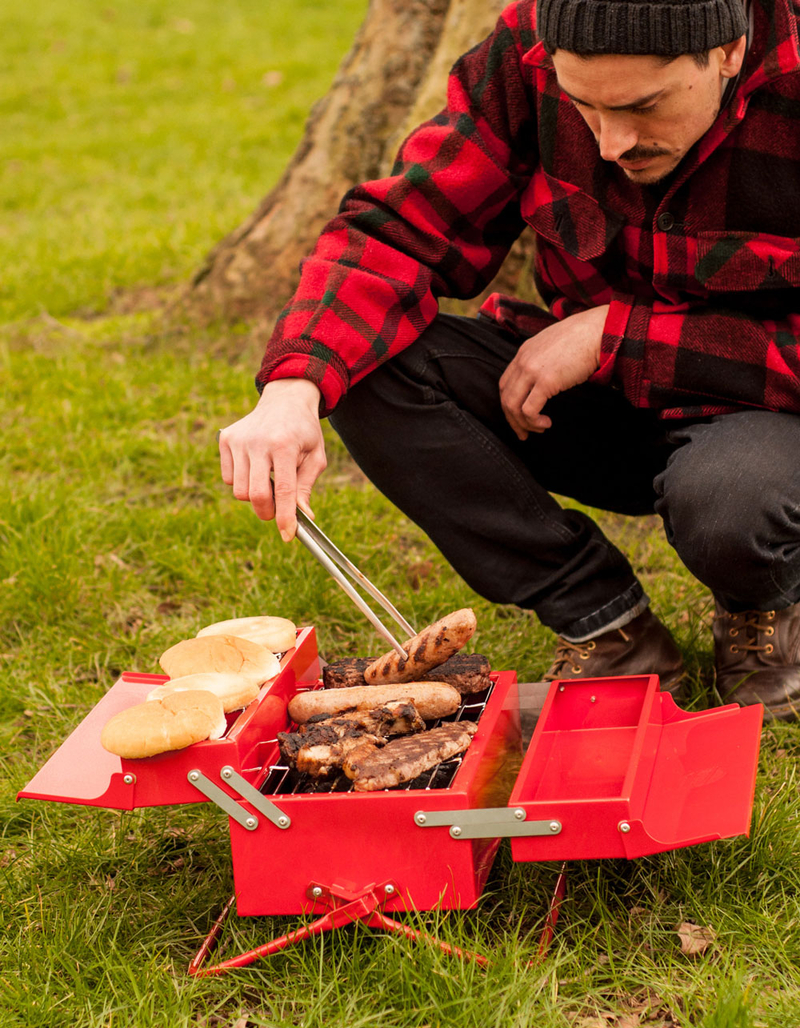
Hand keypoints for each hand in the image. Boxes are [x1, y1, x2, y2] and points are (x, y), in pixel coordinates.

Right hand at [219, 378, 326, 541]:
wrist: (285, 400)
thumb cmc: (304, 432)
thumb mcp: (316, 457)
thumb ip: (306, 487)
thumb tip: (304, 516)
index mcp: (285, 445)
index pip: (283, 490)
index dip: (286, 517)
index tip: (288, 536)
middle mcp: (258, 441)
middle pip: (256, 495)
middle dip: (267, 512)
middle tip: (277, 511)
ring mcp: (239, 440)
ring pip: (239, 490)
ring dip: (254, 495)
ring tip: (268, 480)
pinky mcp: (226, 439)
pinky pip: (228, 478)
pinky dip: (240, 481)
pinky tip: (255, 466)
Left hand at [499, 305, 608, 439]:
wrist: (598, 331)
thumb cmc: (584, 339)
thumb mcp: (554, 346)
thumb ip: (543, 360)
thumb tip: (545, 381)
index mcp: (524, 353)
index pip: (505, 384)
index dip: (509, 404)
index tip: (518, 417)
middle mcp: (523, 361)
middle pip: (505, 397)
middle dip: (512, 420)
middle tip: (523, 433)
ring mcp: (532, 371)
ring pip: (513, 406)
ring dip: (523, 424)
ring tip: (539, 429)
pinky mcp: (545, 381)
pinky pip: (529, 410)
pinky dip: (534, 422)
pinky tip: (546, 423)